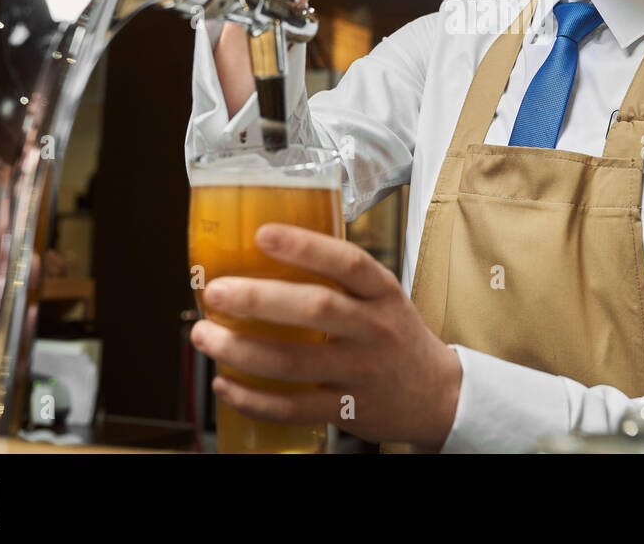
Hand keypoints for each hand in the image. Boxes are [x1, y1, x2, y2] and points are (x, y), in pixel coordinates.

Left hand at [190, 224, 462, 448]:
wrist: (438, 395)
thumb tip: (267, 254)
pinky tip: (226, 385)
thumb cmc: (398, 337)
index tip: (262, 233)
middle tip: (216, 291)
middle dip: (258, 299)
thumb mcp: (383, 299)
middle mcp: (374, 329)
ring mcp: (361, 372)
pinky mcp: (347, 410)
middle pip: (315, 309)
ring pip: (294, 362)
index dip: (305, 246)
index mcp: (383, 293)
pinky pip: (292, 408)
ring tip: (205, 336)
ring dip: (241, 350)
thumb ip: (339, 281)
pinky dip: (253, 398)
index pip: (348, 262)